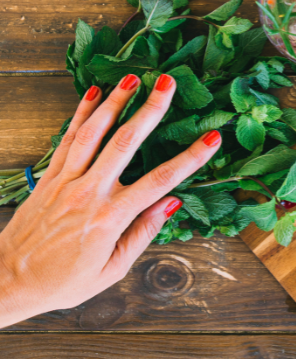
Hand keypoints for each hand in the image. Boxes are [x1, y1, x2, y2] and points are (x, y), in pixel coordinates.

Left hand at [0, 74, 221, 327]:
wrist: (9, 280)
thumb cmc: (63, 281)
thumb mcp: (112, 268)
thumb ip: (143, 232)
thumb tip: (172, 202)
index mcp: (111, 218)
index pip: (160, 181)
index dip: (190, 158)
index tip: (211, 138)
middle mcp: (89, 193)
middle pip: (126, 143)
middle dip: (149, 110)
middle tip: (167, 83)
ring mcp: (66, 181)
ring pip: (94, 132)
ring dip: (115, 102)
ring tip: (132, 78)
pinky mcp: (48, 176)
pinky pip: (67, 138)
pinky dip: (81, 113)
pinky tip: (93, 93)